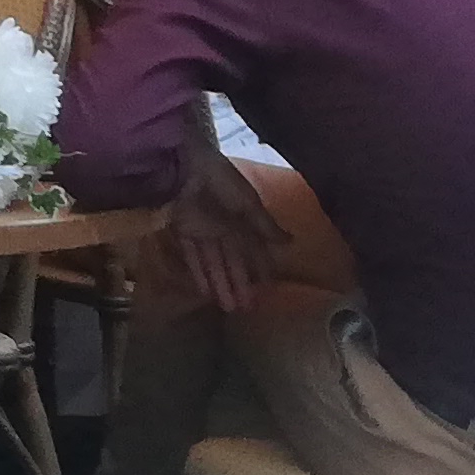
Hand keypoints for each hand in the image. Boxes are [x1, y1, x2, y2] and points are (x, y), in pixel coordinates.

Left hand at [166, 135, 287, 310]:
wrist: (183, 167)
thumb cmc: (220, 181)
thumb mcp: (248, 204)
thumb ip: (266, 226)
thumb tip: (292, 243)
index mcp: (242, 214)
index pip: (253, 245)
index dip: (259, 266)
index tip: (266, 287)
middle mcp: (224, 223)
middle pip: (233, 258)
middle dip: (240, 282)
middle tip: (247, 308)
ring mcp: (202, 227)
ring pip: (214, 261)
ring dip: (221, 283)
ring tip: (230, 308)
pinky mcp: (183, 230)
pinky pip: (193, 256)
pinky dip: (199, 273)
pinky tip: (206, 293)